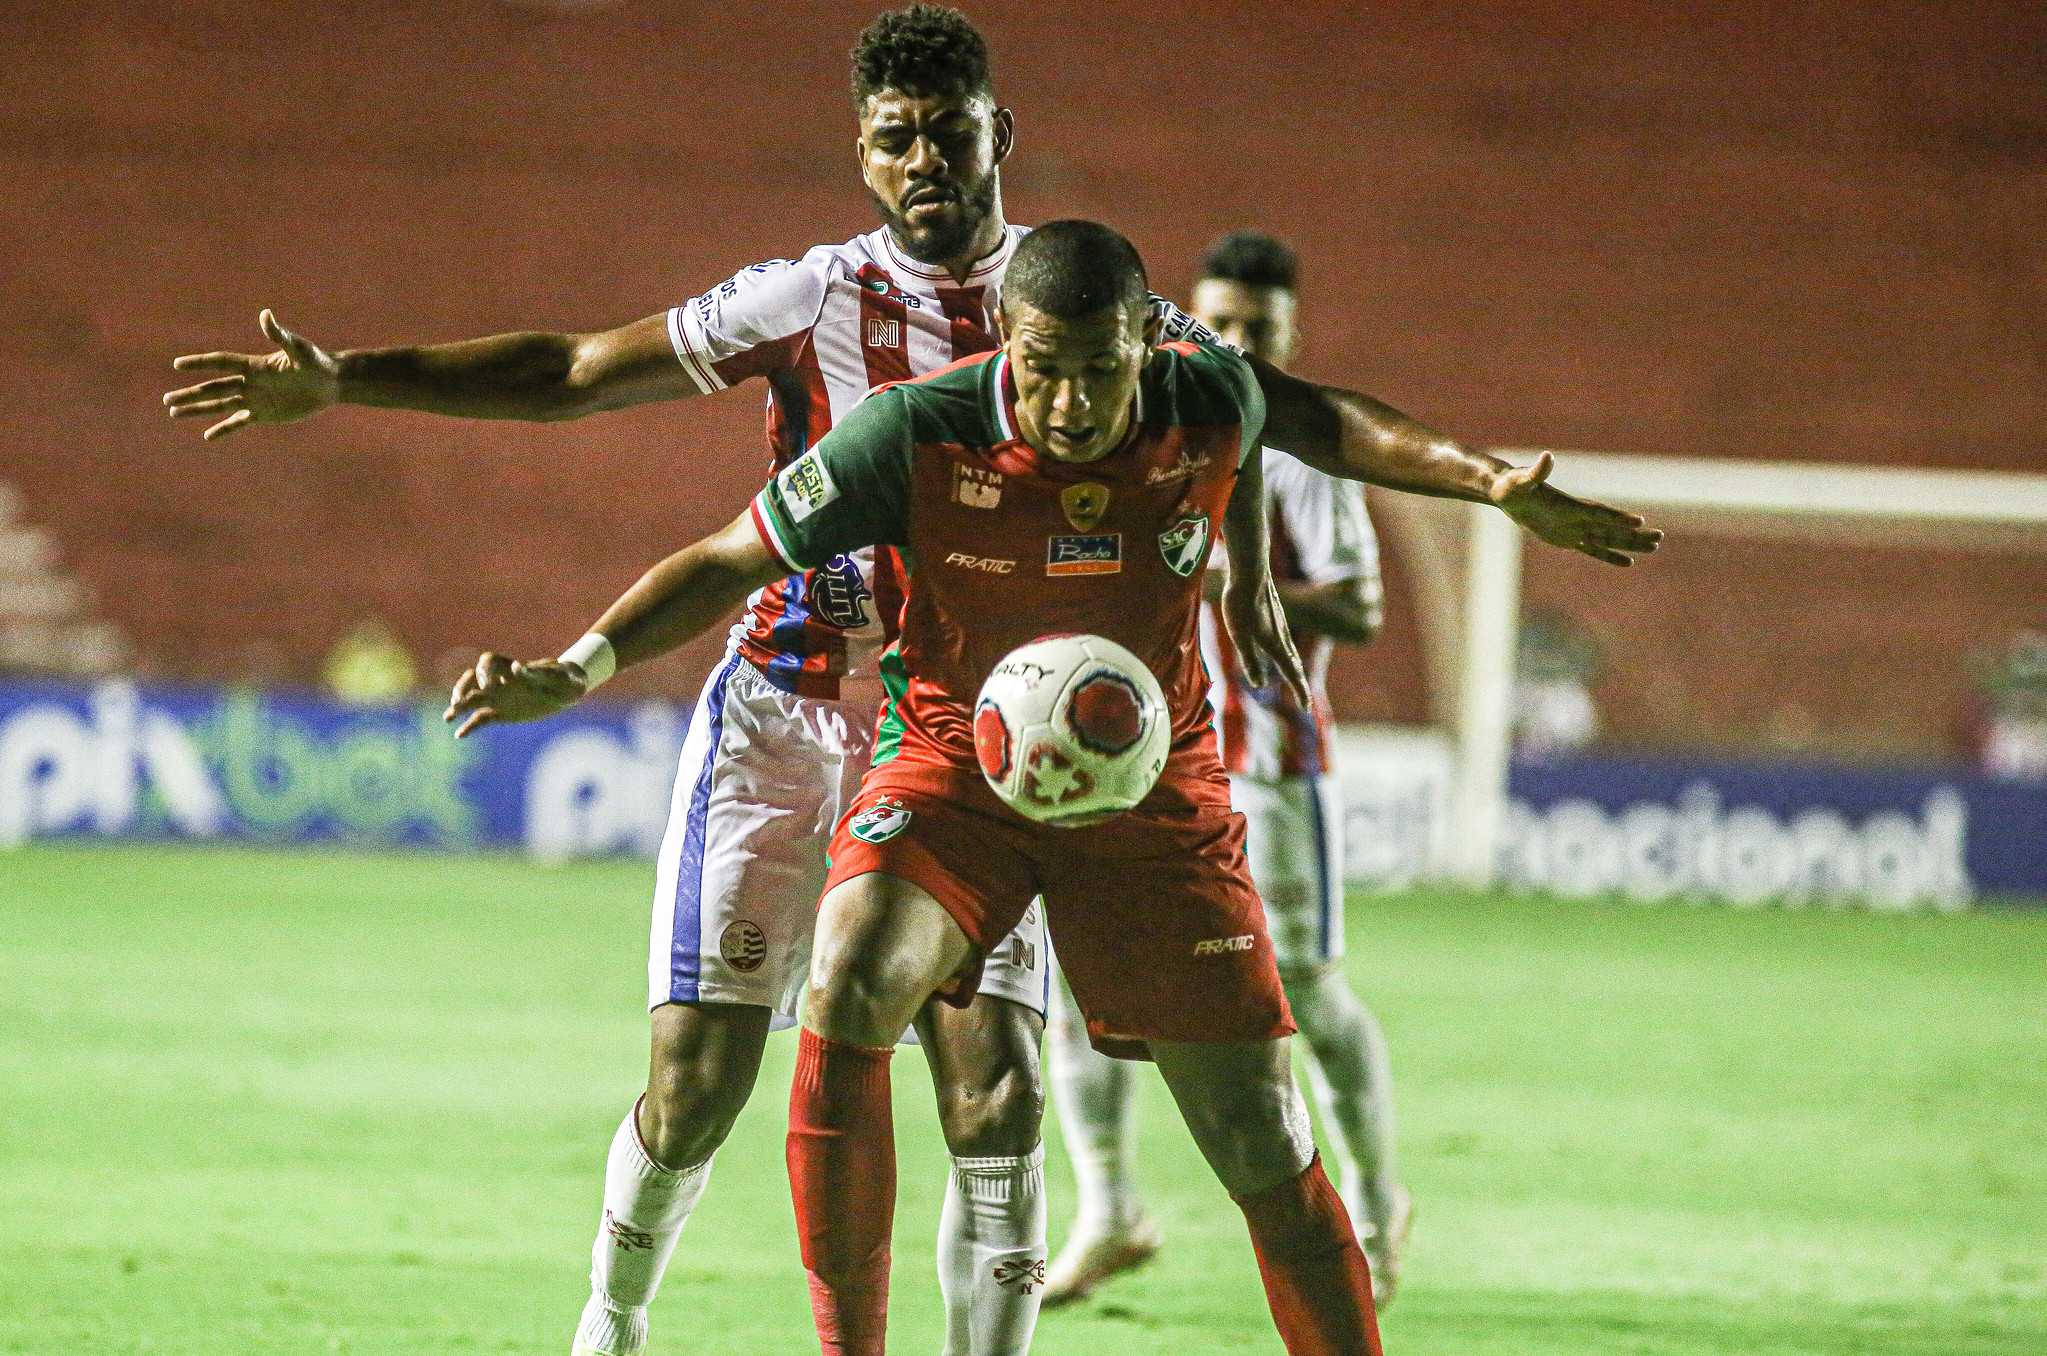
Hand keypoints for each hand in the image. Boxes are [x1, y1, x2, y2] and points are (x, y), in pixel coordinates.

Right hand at [164, 309, 340, 439]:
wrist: (332, 383)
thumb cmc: (317, 362)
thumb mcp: (298, 349)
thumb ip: (280, 335)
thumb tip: (266, 314)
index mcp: (254, 365)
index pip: (221, 363)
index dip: (200, 363)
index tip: (178, 365)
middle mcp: (250, 382)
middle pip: (213, 388)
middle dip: (190, 393)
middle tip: (167, 399)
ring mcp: (255, 399)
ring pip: (220, 405)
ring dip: (198, 409)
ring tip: (174, 413)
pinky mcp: (265, 414)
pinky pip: (239, 422)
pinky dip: (224, 429)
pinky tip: (207, 436)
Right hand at [443, 652, 587, 737]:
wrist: (569, 689)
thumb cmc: (564, 678)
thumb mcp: (555, 675)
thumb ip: (536, 672)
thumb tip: (516, 667)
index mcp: (512, 668)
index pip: (488, 661)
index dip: (484, 671)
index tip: (489, 685)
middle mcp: (501, 681)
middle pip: (472, 679)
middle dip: (462, 688)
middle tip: (459, 703)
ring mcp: (500, 698)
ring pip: (473, 699)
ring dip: (459, 707)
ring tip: (448, 717)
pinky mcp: (502, 713)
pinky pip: (482, 719)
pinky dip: (470, 726)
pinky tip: (459, 735)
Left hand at [1221, 569, 1310, 705]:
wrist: (1250, 573)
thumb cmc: (1241, 606)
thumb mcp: (1240, 638)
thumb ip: (1250, 661)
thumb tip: (1259, 685)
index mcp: (1275, 644)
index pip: (1291, 674)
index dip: (1299, 692)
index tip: (1306, 708)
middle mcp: (1282, 637)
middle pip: (1294, 666)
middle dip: (1299, 685)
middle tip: (1304, 702)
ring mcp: (1280, 625)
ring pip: (1290, 652)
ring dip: (1294, 669)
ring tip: (1295, 679)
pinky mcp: (1275, 615)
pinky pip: (1285, 640)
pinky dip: (1288, 654)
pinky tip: (1282, 649)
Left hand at [1491, 452, 1662, 565]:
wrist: (1508, 494)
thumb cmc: (1512, 485)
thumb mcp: (1521, 480)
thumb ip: (1536, 472)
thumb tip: (1546, 457)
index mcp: (1570, 505)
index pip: (1599, 513)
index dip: (1617, 518)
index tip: (1640, 522)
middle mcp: (1578, 517)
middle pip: (1612, 528)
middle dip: (1634, 535)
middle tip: (1659, 538)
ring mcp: (1574, 528)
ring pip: (1608, 539)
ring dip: (1630, 544)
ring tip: (1654, 547)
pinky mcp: (1567, 538)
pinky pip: (1592, 550)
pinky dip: (1609, 556)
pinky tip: (1628, 562)